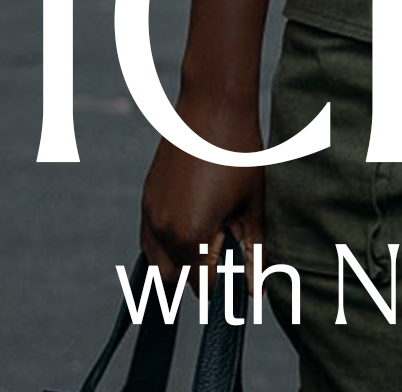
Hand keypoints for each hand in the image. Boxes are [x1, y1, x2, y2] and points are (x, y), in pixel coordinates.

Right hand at [139, 93, 267, 275]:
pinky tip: (191, 231)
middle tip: (225, 260)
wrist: (212, 109)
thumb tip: (255, 291)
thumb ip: (253, 252)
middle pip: (173, 279)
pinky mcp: (146, 201)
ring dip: (178, 264)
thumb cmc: (241, 157)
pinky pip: (148, 240)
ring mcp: (149, 215)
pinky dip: (165, 246)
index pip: (201, 286)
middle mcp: (162, 231)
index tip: (237, 280)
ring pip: (155, 263)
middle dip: (197, 277)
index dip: (222, 287)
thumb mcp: (253, 207)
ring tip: (210, 244)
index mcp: (191, 236)